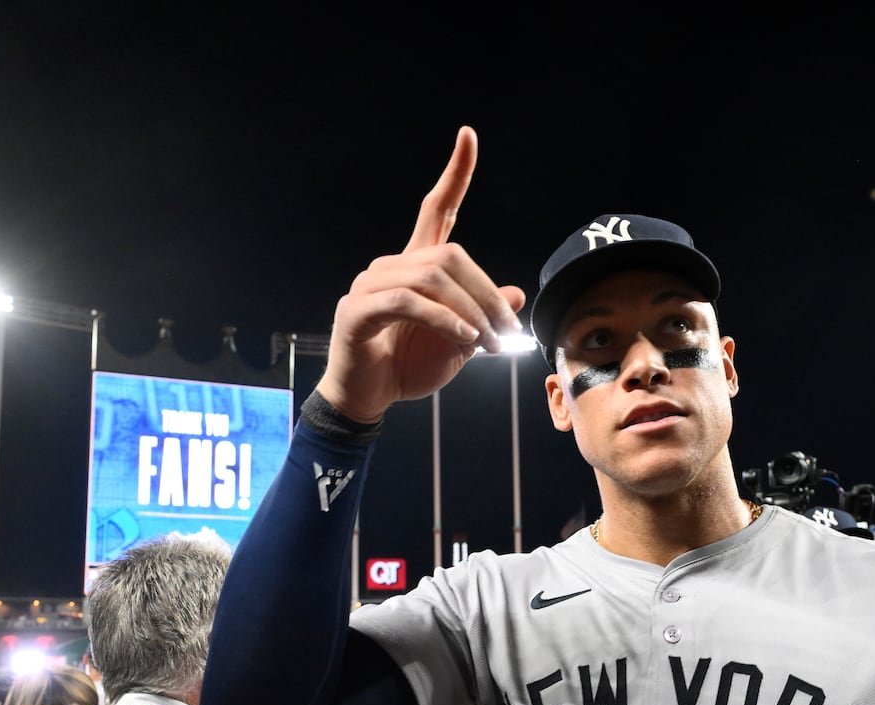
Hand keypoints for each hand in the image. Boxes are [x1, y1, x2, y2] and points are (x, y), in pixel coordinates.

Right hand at [319, 126, 525, 422]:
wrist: (366, 400)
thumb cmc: (408, 368)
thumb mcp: (460, 344)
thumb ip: (483, 317)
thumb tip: (516, 293)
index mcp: (415, 266)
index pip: (436, 209)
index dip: (455, 173)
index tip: (469, 134)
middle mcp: (391, 265)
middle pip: (450, 255)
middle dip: (488, 293)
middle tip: (510, 331)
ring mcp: (370, 285)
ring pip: (432, 278)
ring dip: (472, 311)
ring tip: (491, 343)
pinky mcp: (358, 311)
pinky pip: (409, 303)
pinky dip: (445, 320)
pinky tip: (466, 339)